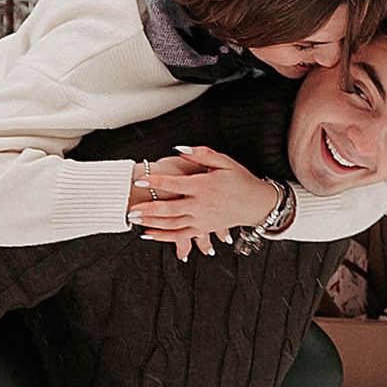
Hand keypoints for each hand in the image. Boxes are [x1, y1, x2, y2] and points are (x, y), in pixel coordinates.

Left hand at [126, 147, 278, 252]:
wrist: (256, 204)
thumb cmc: (240, 180)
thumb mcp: (224, 161)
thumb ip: (201, 154)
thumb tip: (179, 149)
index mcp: (204, 186)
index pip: (174, 184)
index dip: (155, 182)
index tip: (139, 181)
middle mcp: (201, 205)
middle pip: (169, 209)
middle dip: (148, 210)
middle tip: (130, 209)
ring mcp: (201, 220)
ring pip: (172, 224)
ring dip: (151, 223)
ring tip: (134, 221)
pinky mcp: (203, 228)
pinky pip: (180, 236)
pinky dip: (163, 237)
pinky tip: (148, 235)